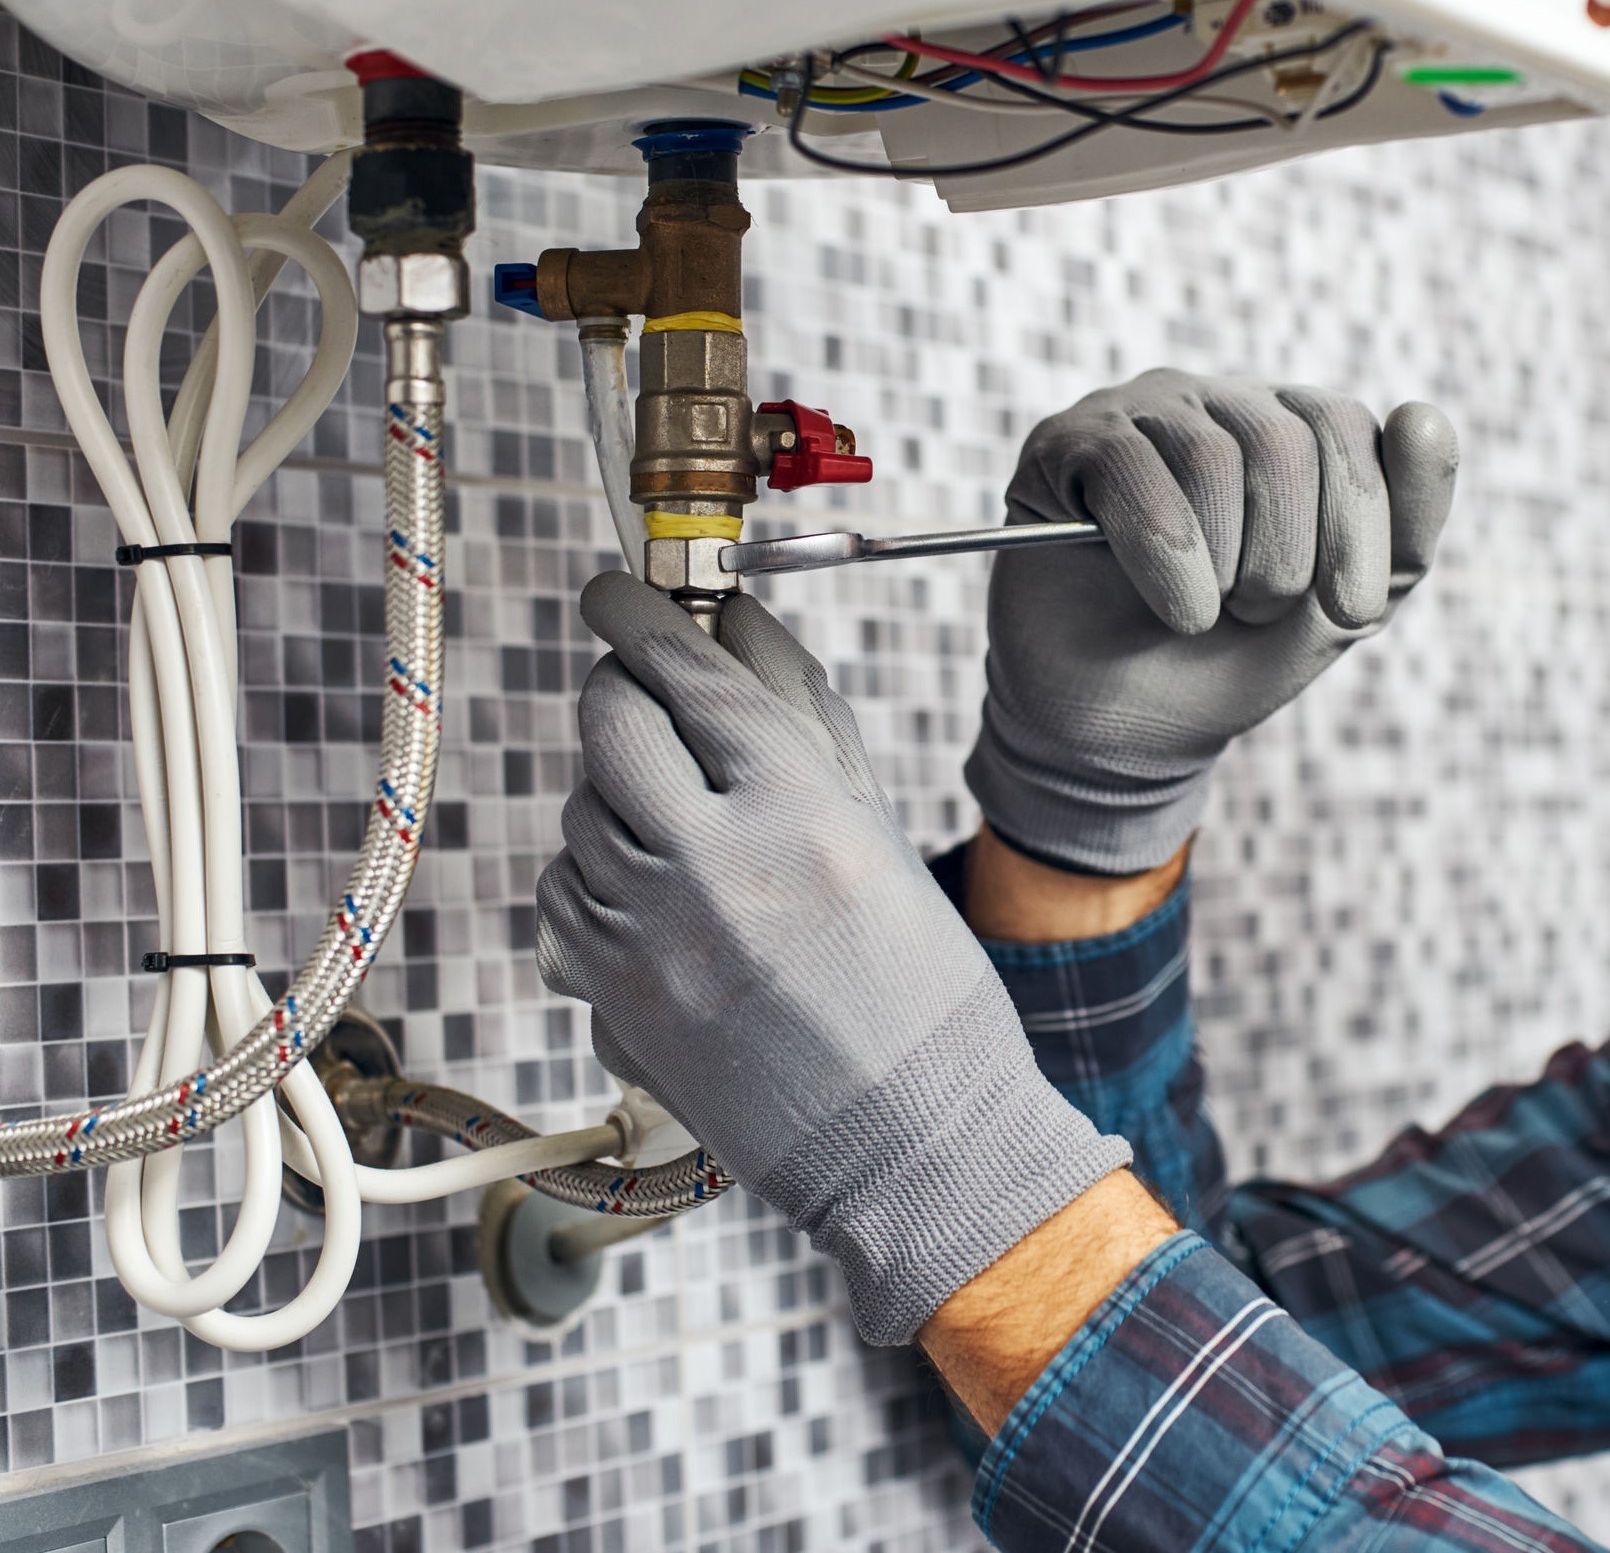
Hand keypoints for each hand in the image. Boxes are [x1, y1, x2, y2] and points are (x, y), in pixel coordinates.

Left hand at [536, 573, 1131, 1344]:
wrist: (910, 1144)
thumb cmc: (921, 989)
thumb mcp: (878, 832)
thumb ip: (803, 717)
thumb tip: (738, 623)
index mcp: (799, 812)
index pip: (690, 673)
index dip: (643, 614)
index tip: (616, 590)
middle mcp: (714, 867)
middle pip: (610, 724)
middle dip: (621, 689)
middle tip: (644, 691)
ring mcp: (651, 939)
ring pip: (579, 809)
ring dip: (615, 790)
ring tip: (678, 820)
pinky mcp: (614, 1000)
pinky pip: (565, 894)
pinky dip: (595, 872)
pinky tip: (654, 892)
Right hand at [965, 368, 1458, 873]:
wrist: (1117, 727)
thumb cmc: (1225, 661)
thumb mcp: (1337, 609)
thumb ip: (1402, 528)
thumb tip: (1423, 414)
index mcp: (1286, 429)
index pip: (1343, 424)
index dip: (1359, 520)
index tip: (1351, 610)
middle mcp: (1211, 404)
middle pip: (1281, 439)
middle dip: (1285, 556)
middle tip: (1254, 613)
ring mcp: (1133, 416)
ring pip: (1210, 459)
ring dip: (1221, 568)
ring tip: (1198, 616)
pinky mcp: (1063, 445)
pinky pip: (1130, 469)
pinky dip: (1162, 555)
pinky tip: (1171, 607)